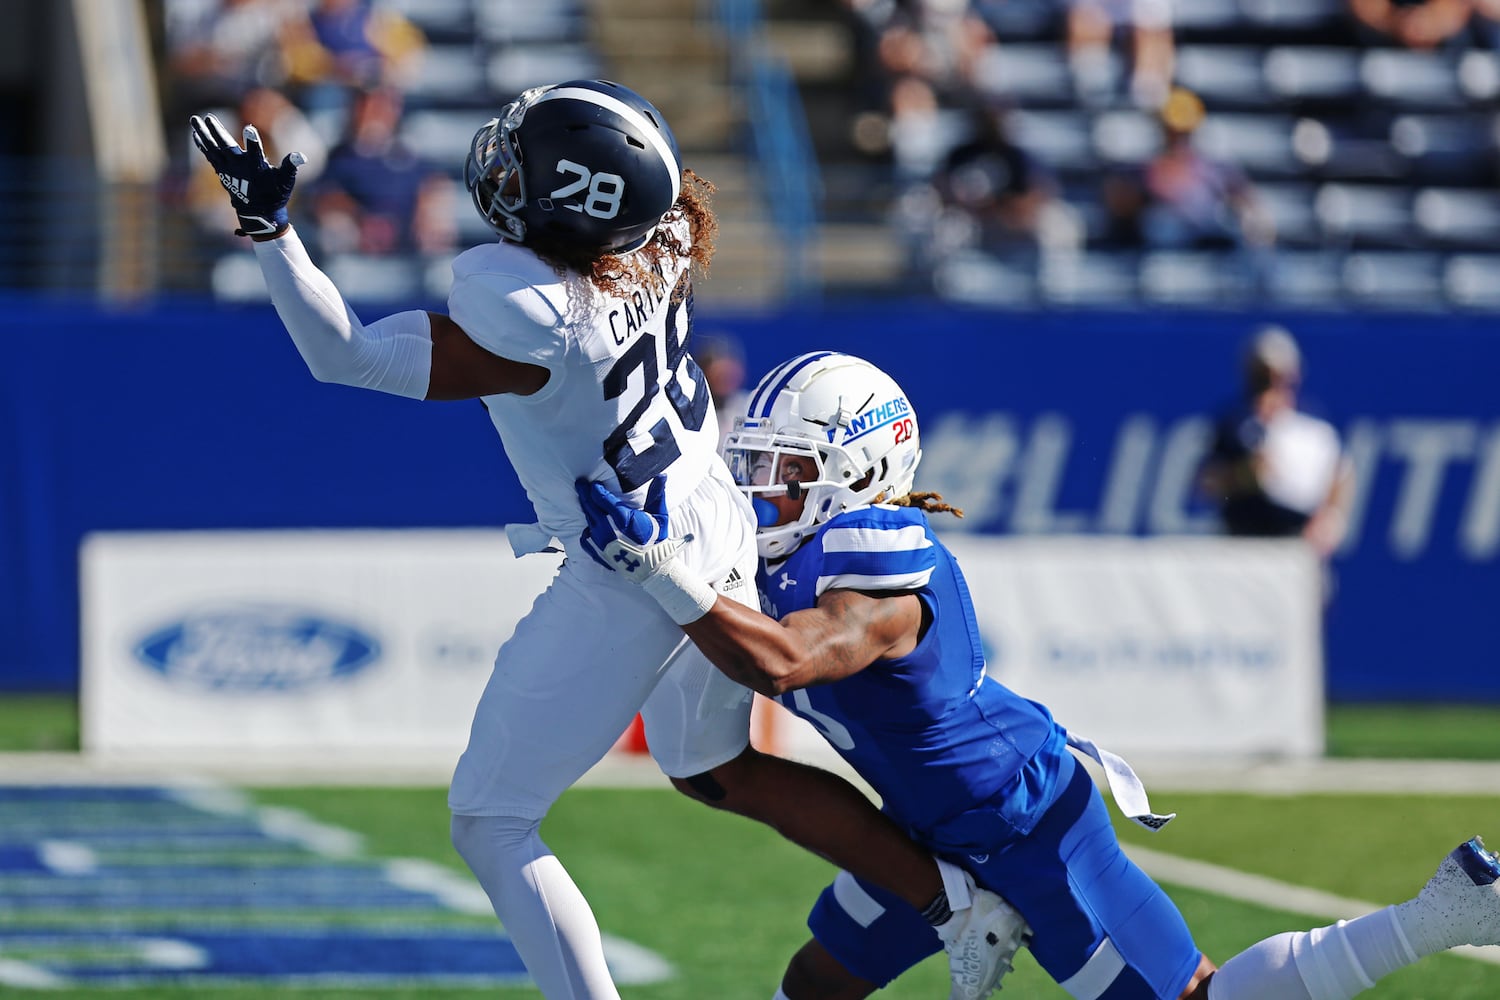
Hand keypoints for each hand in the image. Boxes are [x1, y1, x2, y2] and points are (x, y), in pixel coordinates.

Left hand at [189, 113, 305, 237]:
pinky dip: (202, 144)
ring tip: (195, 120)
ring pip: (212, 149)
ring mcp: (228, 170)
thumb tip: (302, 156)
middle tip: (210, 117)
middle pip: (226, 147)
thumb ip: (291, 166)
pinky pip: (209, 155)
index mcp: (256, 168)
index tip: (248, 128)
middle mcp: (239, 168)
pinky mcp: (222, 172)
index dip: (253, 140)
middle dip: (218, 132)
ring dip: (203, 134)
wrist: (259, 212)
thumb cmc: (275, 194)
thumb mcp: (286, 180)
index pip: (255, 152)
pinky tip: (196, 134)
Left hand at [575, 476, 716, 624]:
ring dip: (585, 509)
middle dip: (585, 494)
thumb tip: (662, 475)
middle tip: (579, 484)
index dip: (596, 490)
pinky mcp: (598, 551)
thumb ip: (657, 495)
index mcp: (623, 519)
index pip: (604, 500)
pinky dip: (586, 529)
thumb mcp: (660, 516)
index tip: (593, 484)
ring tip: (583, 500)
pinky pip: (586, 537)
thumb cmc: (656, 540)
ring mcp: (601, 541)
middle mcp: (608, 529)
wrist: (651, 567)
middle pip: (591, 508)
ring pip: (588, 521)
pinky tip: (587, 524)